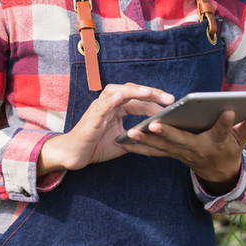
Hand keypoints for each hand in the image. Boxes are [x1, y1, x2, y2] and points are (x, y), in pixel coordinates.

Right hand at [37, 83, 173, 174]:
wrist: (74, 155)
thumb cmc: (95, 146)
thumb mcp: (122, 141)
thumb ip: (136, 135)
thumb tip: (156, 134)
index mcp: (116, 108)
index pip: (139, 100)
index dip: (155, 101)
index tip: (172, 104)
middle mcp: (109, 104)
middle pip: (131, 91)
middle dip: (151, 92)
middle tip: (170, 99)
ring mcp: (100, 108)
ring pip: (117, 91)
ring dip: (134, 91)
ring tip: (150, 92)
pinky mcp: (92, 117)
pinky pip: (102, 105)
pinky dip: (111, 99)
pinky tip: (122, 96)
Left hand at [120, 110, 245, 193]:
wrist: (218, 173)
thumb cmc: (229, 150)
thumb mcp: (241, 141)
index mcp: (216, 143)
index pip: (222, 131)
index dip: (227, 123)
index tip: (228, 110)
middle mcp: (197, 149)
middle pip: (183, 140)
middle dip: (168, 133)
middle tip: (154, 125)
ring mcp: (181, 153)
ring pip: (163, 147)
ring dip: (146, 141)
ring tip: (131, 132)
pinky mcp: (171, 154)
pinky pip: (153, 152)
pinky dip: (139, 148)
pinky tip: (123, 141)